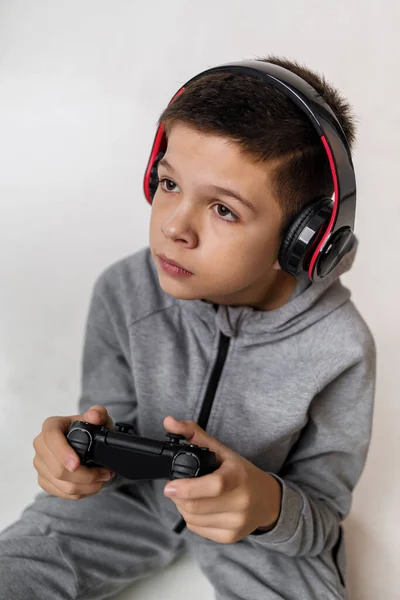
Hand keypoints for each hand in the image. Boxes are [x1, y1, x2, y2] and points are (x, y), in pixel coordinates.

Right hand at [33, 405, 113, 499]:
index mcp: (51, 426)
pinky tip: (93, 485)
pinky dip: (81, 492)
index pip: (51, 439)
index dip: (63, 453)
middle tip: (105, 473)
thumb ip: (98, 413)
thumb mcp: (97, 417)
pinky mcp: (44, 480)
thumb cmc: (88, 428)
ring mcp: (40, 464)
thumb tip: (95, 416)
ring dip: (87, 486)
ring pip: (62, 485)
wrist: (83, 440)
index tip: (77, 464)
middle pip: (57, 469)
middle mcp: (41, 445)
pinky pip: (62, 493)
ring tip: (103, 479)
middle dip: (85, 475)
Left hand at [163, 417, 281, 543]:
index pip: (212, 486)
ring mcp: (236, 523)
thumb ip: (194, 434)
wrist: (267, 500)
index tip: (170, 486)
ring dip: (183, 507)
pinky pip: (198, 529)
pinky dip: (192, 518)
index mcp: (238, 477)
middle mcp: (240, 502)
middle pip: (195, 506)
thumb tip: (169, 422)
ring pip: (193, 519)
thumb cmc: (241, 473)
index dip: (187, 488)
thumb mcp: (222, 451)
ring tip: (188, 495)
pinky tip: (199, 507)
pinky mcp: (230, 537)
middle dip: (178, 496)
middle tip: (177, 486)